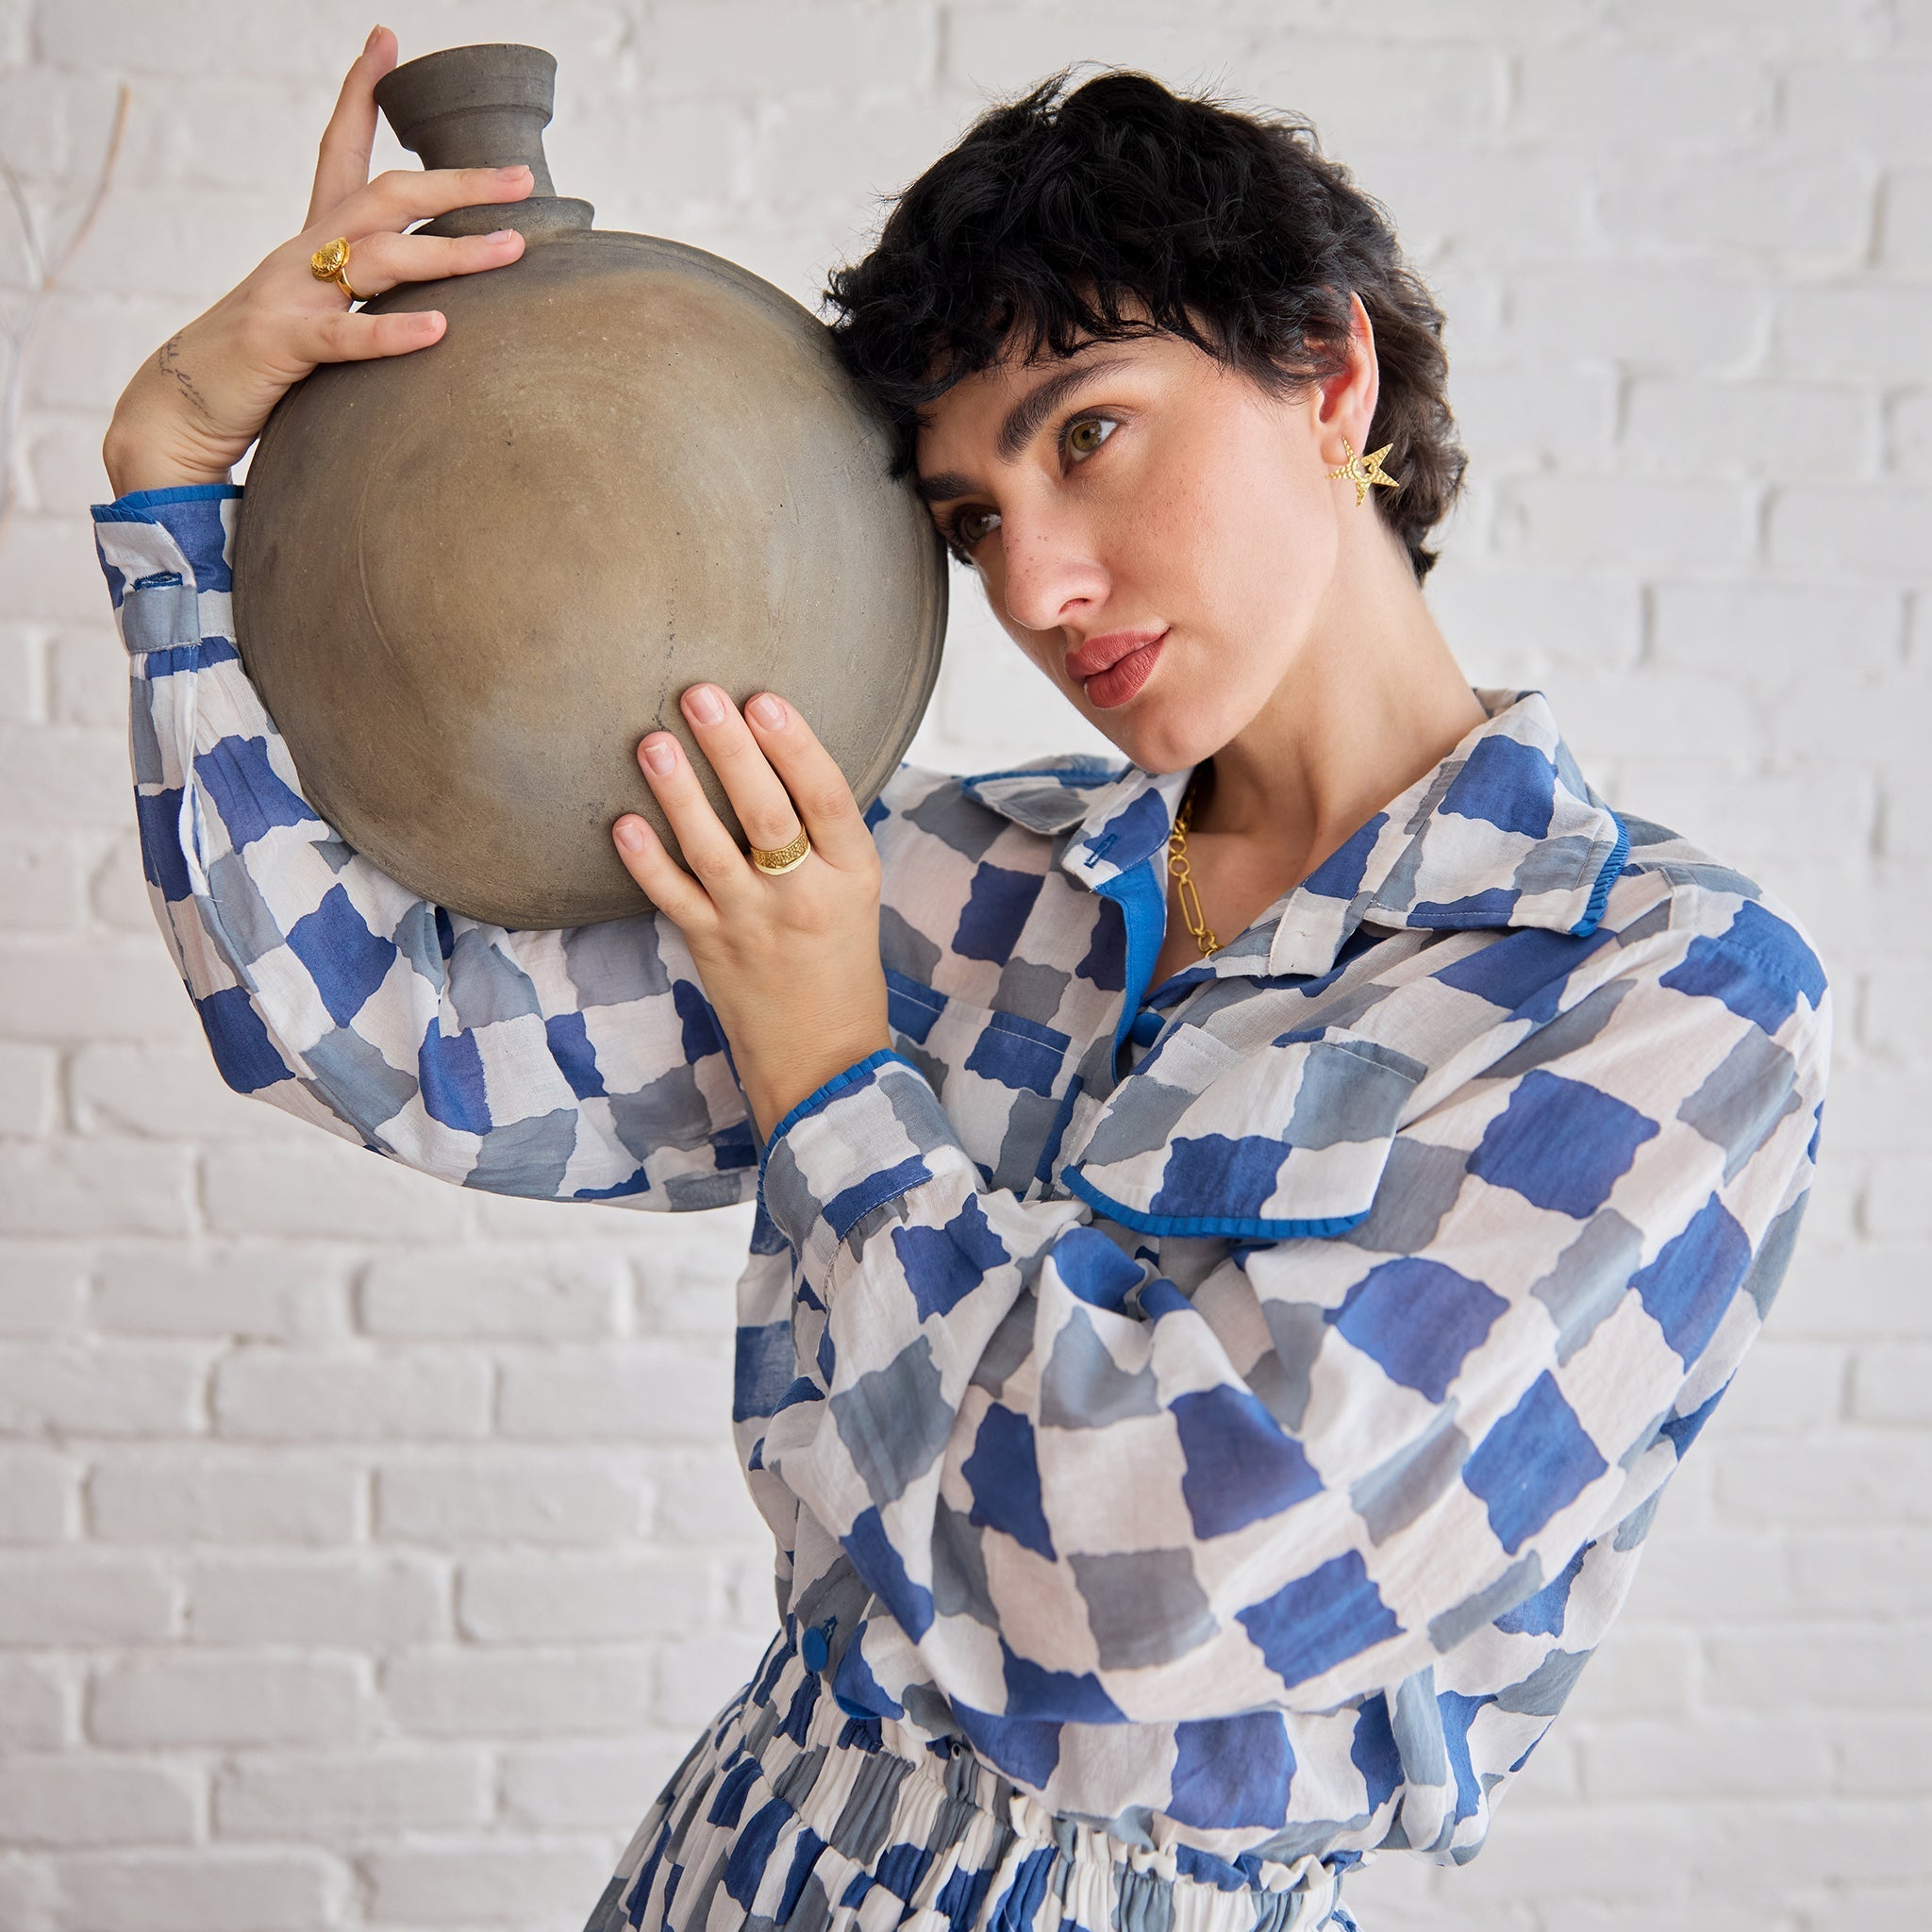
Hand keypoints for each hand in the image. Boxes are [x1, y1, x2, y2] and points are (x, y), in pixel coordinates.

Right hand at [102, 25, 533, 494]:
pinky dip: (392, 332)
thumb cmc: (257, 368)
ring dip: (450, 253)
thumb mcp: (314, 320)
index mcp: (308, 243)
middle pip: (384, 196)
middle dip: (455, 184)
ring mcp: (288, 297)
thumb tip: (437, 305)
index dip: (359, 93)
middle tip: (520, 178)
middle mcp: (299, 255)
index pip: (338, 151)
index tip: (387, 40)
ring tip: (510, 249)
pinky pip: (345, 337)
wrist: (176, 410)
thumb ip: (361, 300)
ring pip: (378, 258)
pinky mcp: (280, 347)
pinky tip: (439, 331)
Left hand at [611, 686, 890, 1140]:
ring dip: (679, 794)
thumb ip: (822, 833)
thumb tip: (772, 752)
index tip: (764, 700)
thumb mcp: (854, 892)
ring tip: (652, 743)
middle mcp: (804, 896)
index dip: (796, 746)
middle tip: (699, 696)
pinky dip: (646, 861)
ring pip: (711, 850)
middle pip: (767, 813)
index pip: (827, 798)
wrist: (825, 1059)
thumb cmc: (841, 964)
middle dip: (731, 751)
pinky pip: (673, 898)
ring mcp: (753, 924)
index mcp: (852, 873)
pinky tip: (623, 824)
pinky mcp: (712, 948)